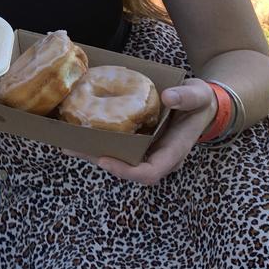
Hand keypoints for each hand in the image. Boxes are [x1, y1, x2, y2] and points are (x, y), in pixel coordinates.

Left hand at [63, 77, 216, 184]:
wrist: (199, 102)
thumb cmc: (201, 102)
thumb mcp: (198, 95)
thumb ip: (187, 96)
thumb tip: (168, 97)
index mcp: (173, 152)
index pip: (149, 172)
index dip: (126, 171)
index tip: (105, 160)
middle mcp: (157, 155)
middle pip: (126, 168)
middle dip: (100, 160)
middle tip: (74, 148)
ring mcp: (146, 148)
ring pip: (118, 157)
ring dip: (93, 152)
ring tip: (67, 142)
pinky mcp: (138, 139)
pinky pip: (117, 143)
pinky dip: (98, 138)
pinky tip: (77, 129)